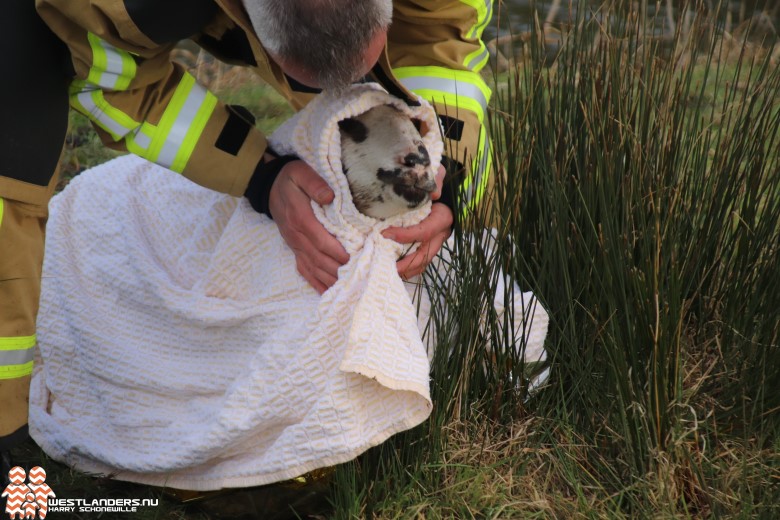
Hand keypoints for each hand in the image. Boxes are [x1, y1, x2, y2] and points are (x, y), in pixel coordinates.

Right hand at [269, 160, 349, 293]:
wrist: (270, 187)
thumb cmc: (291, 179)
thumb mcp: (301, 173)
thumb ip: (314, 183)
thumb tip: (329, 196)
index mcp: (300, 218)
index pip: (320, 239)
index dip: (337, 251)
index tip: (355, 258)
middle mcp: (296, 236)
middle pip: (319, 258)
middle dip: (339, 269)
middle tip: (360, 276)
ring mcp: (295, 245)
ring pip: (314, 268)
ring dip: (331, 279)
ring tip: (349, 288)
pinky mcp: (295, 250)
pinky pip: (305, 271)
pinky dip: (317, 283)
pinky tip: (330, 292)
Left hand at [382, 165, 452, 278]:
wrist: (438, 190)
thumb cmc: (434, 182)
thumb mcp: (438, 173)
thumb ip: (436, 178)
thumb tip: (433, 193)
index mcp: (442, 219)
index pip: (424, 232)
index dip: (405, 235)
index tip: (385, 233)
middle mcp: (439, 235)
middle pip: (424, 256)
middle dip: (405, 263)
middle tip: (383, 263)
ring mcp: (433, 243)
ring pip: (421, 263)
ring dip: (404, 270)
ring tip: (383, 270)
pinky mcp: (425, 247)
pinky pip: (416, 263)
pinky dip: (404, 268)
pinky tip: (388, 268)